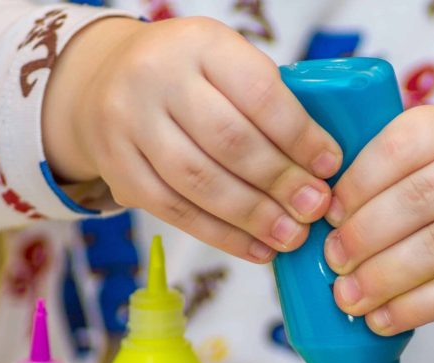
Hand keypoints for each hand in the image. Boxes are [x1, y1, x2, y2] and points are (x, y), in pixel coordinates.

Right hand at [43, 17, 341, 262]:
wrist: (104, 81)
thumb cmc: (190, 77)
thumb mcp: (225, 63)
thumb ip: (268, 102)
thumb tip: (321, 169)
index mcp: (199, 43)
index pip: (258, 92)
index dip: (299, 135)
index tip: (329, 165)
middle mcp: (157, 77)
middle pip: (229, 141)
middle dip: (280, 181)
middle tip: (315, 208)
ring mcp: (129, 123)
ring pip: (199, 181)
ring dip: (253, 216)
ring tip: (291, 235)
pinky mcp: (117, 168)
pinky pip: (174, 211)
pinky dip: (221, 236)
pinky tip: (256, 248)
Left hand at [323, 98, 433, 333]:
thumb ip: (401, 164)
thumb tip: (326, 213)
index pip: (402, 145)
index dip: (357, 184)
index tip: (328, 214)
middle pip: (419, 200)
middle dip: (365, 236)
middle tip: (333, 260)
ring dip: (385, 279)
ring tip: (350, 297)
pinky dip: (418, 308)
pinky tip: (385, 319)